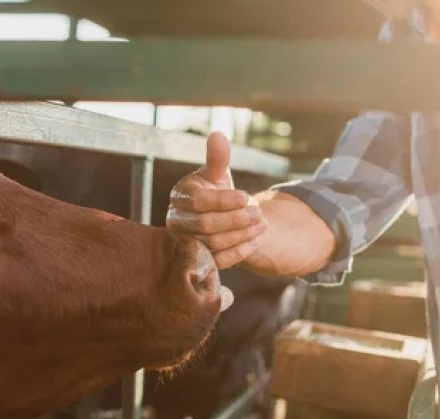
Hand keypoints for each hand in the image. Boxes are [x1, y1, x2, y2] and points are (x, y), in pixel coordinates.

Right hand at [166, 132, 268, 268]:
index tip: (246, 197)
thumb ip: (217, 158)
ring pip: (213, 244)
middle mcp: (177, 221)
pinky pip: (218, 261)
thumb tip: (218, 135)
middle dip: (236, 219)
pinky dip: (239, 252)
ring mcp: (186, 243)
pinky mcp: (199, 260)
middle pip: (205, 225)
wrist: (214, 217)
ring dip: (241, 235)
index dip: (223, 200)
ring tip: (262, 225)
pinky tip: (256, 241)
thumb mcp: (217, 174)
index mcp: (180, 197)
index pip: (198, 201)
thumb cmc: (213, 191)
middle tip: (259, 214)